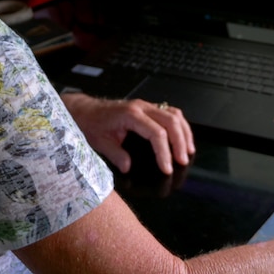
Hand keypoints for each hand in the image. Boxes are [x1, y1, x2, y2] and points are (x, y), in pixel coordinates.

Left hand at [60, 94, 194, 174]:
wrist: (85, 110)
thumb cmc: (91, 123)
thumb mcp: (99, 142)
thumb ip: (115, 154)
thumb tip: (128, 167)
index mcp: (130, 114)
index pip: (156, 132)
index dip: (164, 152)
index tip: (167, 168)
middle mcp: (141, 107)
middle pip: (171, 121)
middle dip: (180, 142)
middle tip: (182, 161)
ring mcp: (146, 106)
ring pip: (174, 114)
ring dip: (184, 132)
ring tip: (188, 151)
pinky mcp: (148, 108)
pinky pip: (170, 112)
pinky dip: (180, 125)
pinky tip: (183, 138)